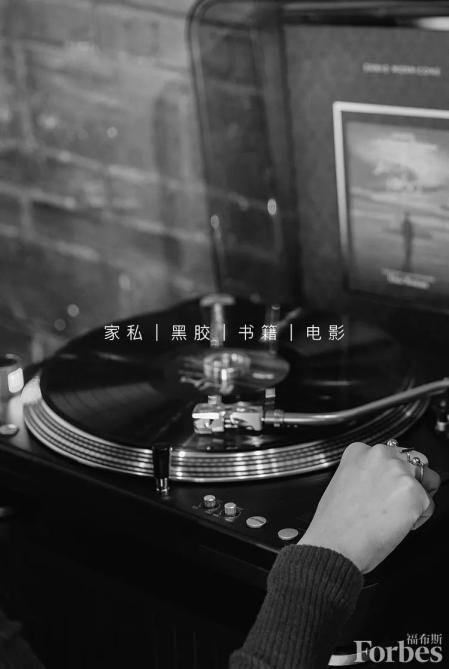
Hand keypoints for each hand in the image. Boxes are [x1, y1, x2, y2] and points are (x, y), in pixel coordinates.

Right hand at [298, 442, 439, 573]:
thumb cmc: (334, 523)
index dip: (390, 474)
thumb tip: (379, 481)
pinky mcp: (414, 492)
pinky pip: (429, 505)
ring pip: (426, 480)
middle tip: (397, 500)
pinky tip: (398, 524)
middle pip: (413, 460)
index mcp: (359, 451)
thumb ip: (363, 474)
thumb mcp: (342, 483)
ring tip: (397, 514)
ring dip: (418, 496)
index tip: (387, 486)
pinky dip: (419, 517)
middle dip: (410, 479)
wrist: (335, 544)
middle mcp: (380, 455)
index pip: (390, 453)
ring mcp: (399, 472)